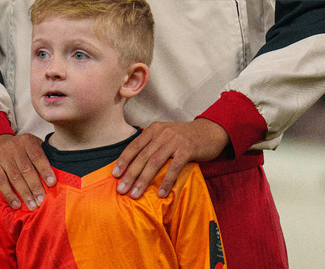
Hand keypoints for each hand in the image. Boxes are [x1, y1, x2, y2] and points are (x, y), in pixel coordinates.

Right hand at [0, 133, 55, 209]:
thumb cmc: (20, 151)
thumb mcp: (31, 147)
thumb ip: (42, 157)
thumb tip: (54, 178)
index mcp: (28, 141)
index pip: (38, 156)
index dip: (45, 170)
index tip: (52, 184)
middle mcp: (15, 146)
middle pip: (27, 169)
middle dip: (36, 186)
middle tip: (42, 200)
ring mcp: (2, 155)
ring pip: (15, 177)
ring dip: (25, 193)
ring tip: (32, 205)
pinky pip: (1, 182)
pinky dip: (10, 195)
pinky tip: (16, 204)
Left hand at [112, 119, 228, 198]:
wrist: (209, 131)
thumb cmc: (184, 137)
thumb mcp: (165, 135)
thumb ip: (152, 145)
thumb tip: (133, 166)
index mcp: (154, 129)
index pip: (135, 145)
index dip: (124, 160)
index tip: (115, 175)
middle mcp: (163, 132)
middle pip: (143, 156)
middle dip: (130, 174)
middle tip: (121, 190)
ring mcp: (175, 140)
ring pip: (155, 162)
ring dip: (143, 180)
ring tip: (135, 194)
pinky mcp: (187, 149)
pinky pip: (174, 167)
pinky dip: (166, 181)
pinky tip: (161, 194)